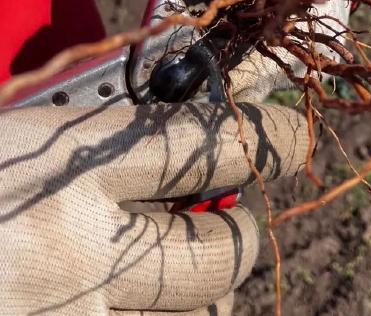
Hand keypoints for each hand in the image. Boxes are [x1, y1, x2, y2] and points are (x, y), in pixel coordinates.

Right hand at [0, 102, 306, 314]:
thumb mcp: (21, 136)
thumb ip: (107, 133)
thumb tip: (186, 125)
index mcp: (69, 163)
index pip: (210, 142)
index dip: (270, 137)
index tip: (293, 137)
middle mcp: (81, 247)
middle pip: (225, 247)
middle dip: (240, 231)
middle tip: (229, 218)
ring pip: (202, 314)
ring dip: (203, 290)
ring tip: (176, 270)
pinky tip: (137, 303)